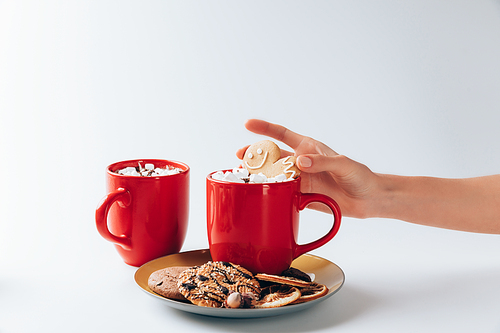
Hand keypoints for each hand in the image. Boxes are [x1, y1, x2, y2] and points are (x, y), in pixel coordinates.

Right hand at [237, 119, 380, 217]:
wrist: (367, 199)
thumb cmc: (359, 176)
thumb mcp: (343, 164)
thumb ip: (322, 162)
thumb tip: (300, 162)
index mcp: (309, 148)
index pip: (283, 135)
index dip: (265, 128)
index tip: (248, 124)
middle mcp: (301, 163)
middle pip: (271, 156)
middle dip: (254, 155)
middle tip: (240, 156)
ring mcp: (299, 180)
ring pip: (273, 175)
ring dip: (258, 175)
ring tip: (244, 175)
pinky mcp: (300, 196)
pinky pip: (281, 193)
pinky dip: (269, 193)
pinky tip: (260, 193)